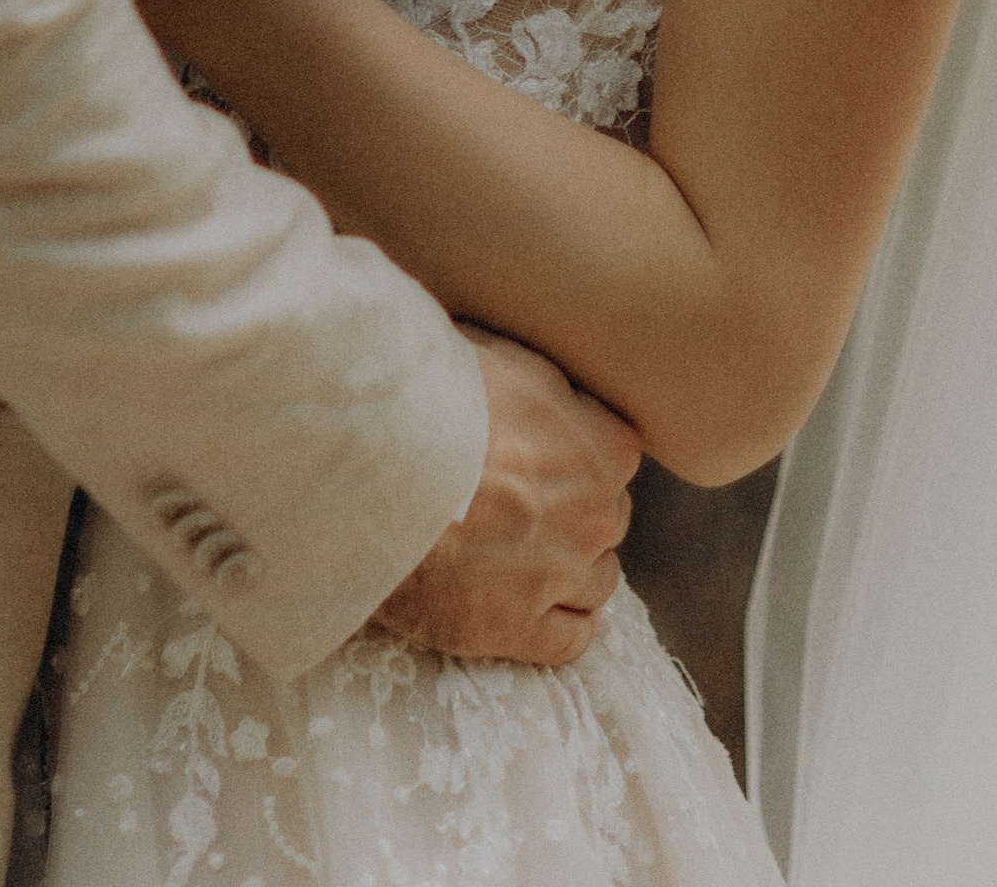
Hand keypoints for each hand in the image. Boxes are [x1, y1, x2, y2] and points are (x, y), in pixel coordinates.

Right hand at [373, 330, 640, 667]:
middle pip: (608, 518)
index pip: (618, 454)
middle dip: (577, 512)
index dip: (581, 453)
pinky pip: (571, 640)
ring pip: (598, 582)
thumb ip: (543, 378)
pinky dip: (562, 626)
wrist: (377, 474)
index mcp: (603, 446)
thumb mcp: (502, 356)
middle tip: (527, 505)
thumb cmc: (435, 403)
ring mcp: (560, 576)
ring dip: (574, 571)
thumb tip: (546, 376)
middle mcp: (595, 516)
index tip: (547, 452)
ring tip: (529, 557)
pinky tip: (536, 608)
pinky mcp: (517, 628)